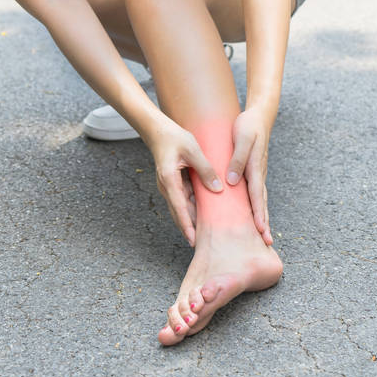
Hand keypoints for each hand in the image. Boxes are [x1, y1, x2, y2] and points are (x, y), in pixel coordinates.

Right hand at [145, 117, 222, 246]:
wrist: (158, 132)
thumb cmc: (175, 138)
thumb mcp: (193, 150)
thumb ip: (205, 170)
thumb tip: (217, 190)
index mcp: (169, 179)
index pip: (179, 207)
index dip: (187, 225)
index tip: (193, 240)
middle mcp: (166, 187)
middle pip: (179, 213)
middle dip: (190, 229)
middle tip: (203, 245)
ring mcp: (169, 187)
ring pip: (182, 208)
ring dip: (192, 220)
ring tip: (206, 235)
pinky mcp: (174, 184)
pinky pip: (184, 200)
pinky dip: (193, 209)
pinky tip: (204, 215)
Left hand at [226, 108, 273, 244]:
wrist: (259, 117)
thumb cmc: (249, 126)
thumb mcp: (242, 139)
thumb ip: (238, 159)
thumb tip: (232, 182)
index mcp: (256, 168)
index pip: (257, 195)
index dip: (258, 213)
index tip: (260, 229)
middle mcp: (259, 174)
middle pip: (261, 202)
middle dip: (264, 222)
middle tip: (267, 241)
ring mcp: (258, 174)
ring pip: (259, 199)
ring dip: (261, 216)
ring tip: (263, 234)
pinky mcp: (254, 172)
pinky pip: (255, 193)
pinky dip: (256, 206)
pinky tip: (253, 215)